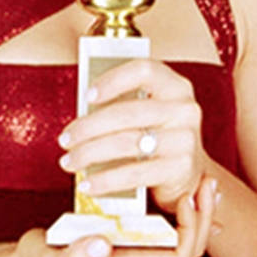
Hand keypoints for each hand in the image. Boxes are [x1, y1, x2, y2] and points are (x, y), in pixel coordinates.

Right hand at [14, 175, 216, 256]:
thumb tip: (102, 244)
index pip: (180, 256)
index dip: (191, 228)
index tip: (185, 197)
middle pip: (189, 245)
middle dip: (203, 215)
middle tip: (205, 182)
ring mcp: (135, 248)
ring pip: (179, 233)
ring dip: (192, 208)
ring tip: (198, 178)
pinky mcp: (127, 235)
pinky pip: (161, 224)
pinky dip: (172, 204)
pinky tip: (170, 182)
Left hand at [57, 58, 208, 212]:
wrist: (191, 172)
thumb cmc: (158, 136)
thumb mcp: (148, 114)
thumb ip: (122, 105)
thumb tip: (80, 117)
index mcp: (175, 86)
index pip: (143, 71)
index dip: (113, 80)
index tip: (87, 96)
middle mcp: (184, 110)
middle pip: (126, 113)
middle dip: (88, 127)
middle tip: (65, 139)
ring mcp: (184, 140)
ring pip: (126, 143)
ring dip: (90, 154)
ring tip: (69, 162)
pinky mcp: (180, 169)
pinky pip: (134, 174)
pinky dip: (105, 181)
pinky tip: (88, 185)